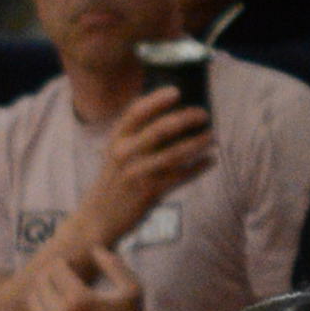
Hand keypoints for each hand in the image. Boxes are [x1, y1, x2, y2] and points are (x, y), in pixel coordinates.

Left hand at [28, 245, 146, 310]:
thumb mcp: (132, 289)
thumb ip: (113, 263)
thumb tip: (93, 248)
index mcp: (79, 300)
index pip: (55, 268)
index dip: (65, 262)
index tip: (76, 266)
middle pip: (41, 281)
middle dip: (52, 274)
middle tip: (65, 276)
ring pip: (33, 300)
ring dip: (44, 291)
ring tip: (61, 291)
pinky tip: (57, 310)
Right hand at [77, 85, 216, 244]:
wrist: (98, 219)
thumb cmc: (113, 182)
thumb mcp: (115, 155)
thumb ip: (135, 137)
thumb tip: (171, 118)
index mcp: (116, 140)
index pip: (136, 112)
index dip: (157, 100)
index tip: (177, 92)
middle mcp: (125, 154)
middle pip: (160, 129)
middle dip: (186, 118)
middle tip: (204, 114)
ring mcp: (137, 174)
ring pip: (174, 153)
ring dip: (197, 142)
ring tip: (211, 136)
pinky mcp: (149, 193)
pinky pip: (180, 177)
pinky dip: (198, 168)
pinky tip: (210, 161)